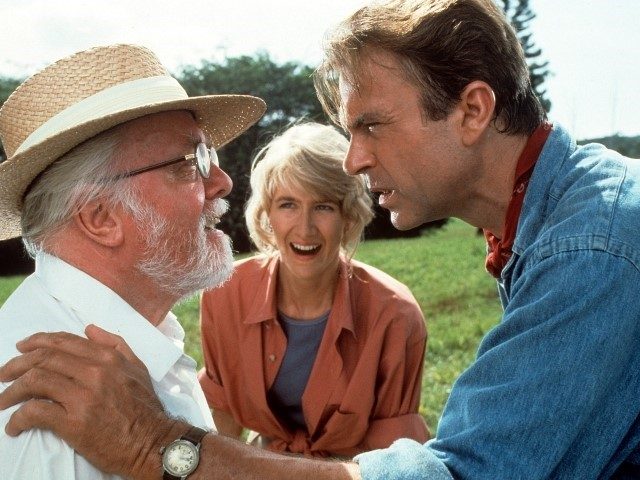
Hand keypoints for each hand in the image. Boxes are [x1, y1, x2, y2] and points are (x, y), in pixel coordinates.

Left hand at [0, 325, 177, 478]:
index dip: (37, 342)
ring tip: (3, 401)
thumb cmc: (145, 407)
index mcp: (107, 358)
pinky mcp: (74, 422)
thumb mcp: (137, 368)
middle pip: (44, 358)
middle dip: (17, 364)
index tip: (21, 348)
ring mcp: (83, 396)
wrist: (152, 441)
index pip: (63, 342)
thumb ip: (115, 344)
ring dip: (12, 390)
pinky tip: (14, 426)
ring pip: (36, 381)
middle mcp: (94, 372)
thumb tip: (89, 329)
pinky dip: (19, 418)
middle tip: (4, 374)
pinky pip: (36, 412)